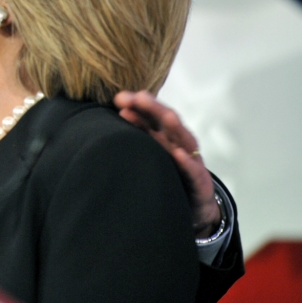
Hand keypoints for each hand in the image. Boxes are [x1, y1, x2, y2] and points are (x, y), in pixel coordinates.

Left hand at [113, 91, 221, 237]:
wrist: (192, 206)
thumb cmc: (168, 174)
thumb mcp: (149, 155)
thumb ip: (131, 138)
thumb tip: (101, 123)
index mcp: (162, 136)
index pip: (149, 116)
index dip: (137, 105)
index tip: (120, 98)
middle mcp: (177, 144)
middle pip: (166, 122)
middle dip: (154, 108)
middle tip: (140, 97)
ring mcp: (190, 160)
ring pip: (183, 140)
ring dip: (175, 127)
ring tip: (166, 116)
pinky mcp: (200, 181)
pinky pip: (194, 170)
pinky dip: (187, 162)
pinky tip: (178, 154)